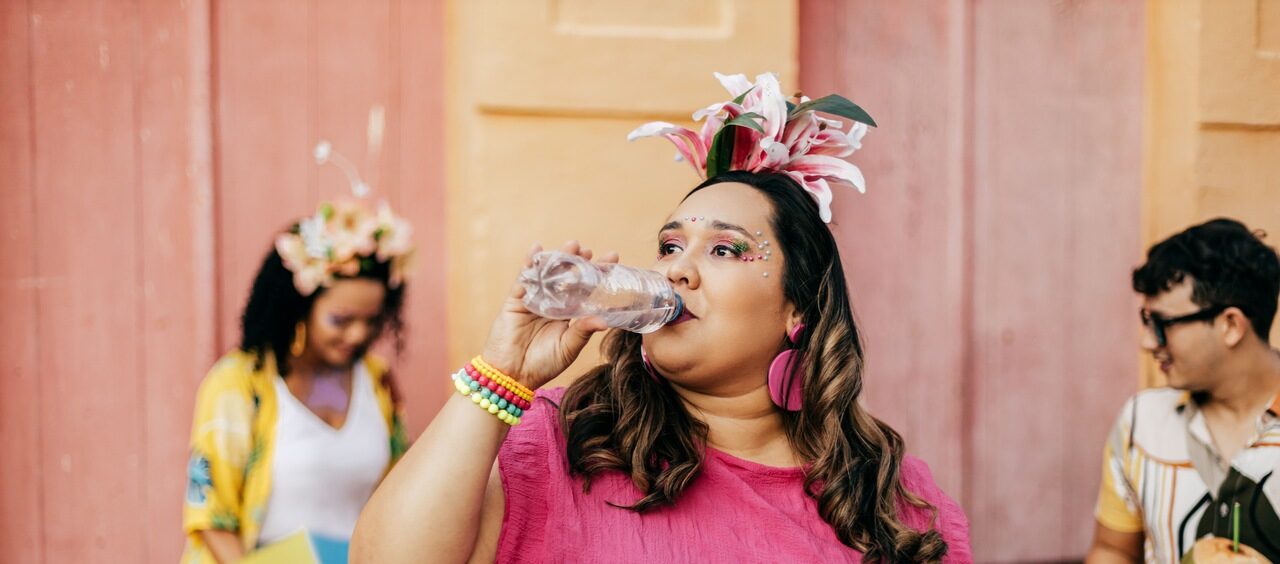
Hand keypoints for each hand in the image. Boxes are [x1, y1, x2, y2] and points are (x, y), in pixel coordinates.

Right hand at [479, 241, 617, 388]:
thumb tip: (604, 320)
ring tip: (571, 245)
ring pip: (548, 274)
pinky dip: (529, 263)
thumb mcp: (568, 348)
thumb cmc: (543, 365)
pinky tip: (537, 250)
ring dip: (557, 258)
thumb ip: (582, 332)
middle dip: (577, 262)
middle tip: (588, 250)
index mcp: (568, 315)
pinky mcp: (516, 300)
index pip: (586, 290)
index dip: (597, 274)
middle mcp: (552, 304)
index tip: (612, 258)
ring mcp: (534, 300)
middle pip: (567, 277)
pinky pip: (523, 278)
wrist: (512, 375)